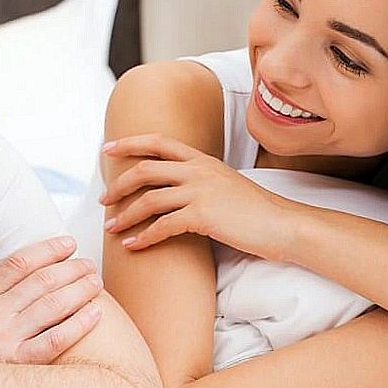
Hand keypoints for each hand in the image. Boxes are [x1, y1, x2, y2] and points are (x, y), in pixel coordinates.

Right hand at [0, 237, 103, 363]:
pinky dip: (78, 325)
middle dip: (69, 268)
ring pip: (53, 306)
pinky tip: (95, 313)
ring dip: (78, 290)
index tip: (65, 242)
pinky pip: (55, 342)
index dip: (45, 250)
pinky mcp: (16, 367)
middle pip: (41, 282)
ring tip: (95, 281)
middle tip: (87, 261)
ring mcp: (6, 341)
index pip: (17, 265)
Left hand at [101, 133, 304, 258]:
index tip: (107, 148)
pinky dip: (143, 237)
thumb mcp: (225, 184)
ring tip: (111, 228)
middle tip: (104, 200)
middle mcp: (199, 170)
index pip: (158, 141)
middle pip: (145, 169)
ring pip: (149, 199)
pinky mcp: (203, 216)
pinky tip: (133, 246)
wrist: (283, 225)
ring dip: (125, 215)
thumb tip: (175, 190)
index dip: (129, 143)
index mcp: (202, 159)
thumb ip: (200, 180)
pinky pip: (163, 226)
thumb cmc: (255, 211)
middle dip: (118, 184)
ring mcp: (201, 192)